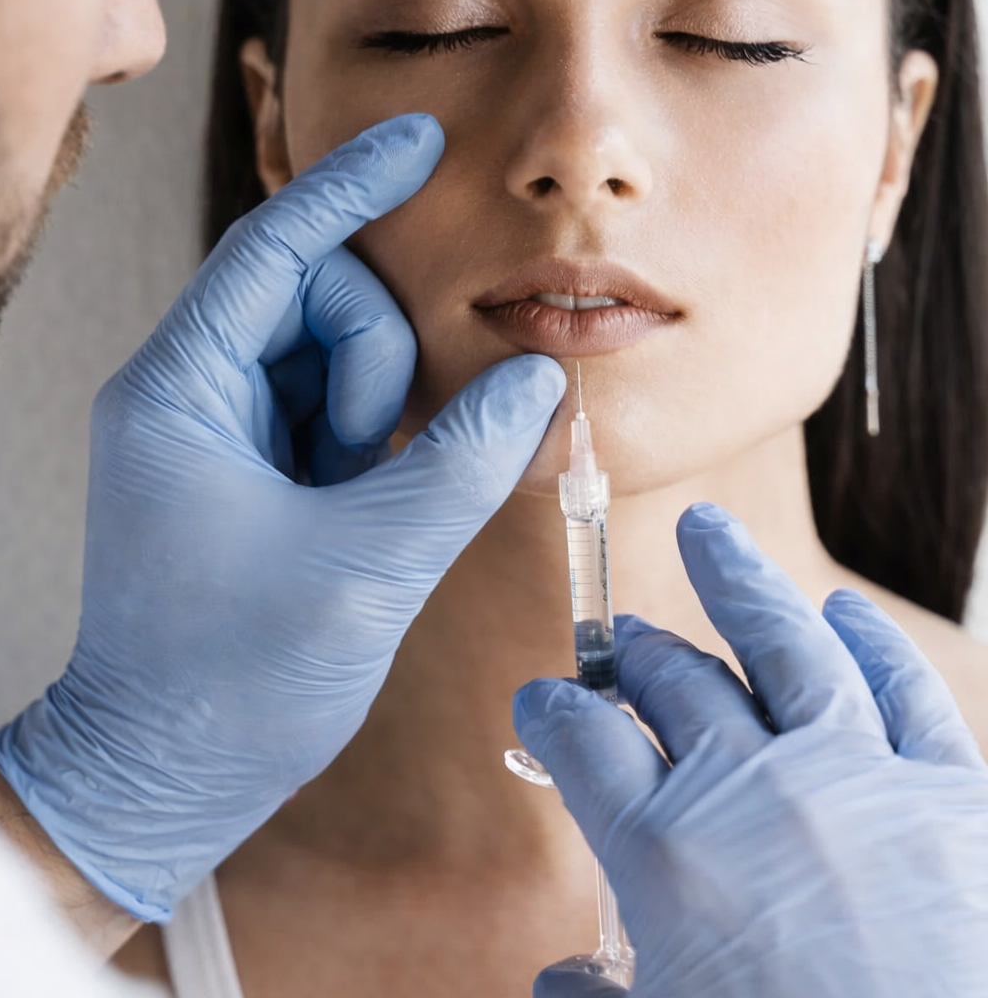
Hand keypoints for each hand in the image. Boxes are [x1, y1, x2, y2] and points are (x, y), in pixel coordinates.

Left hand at [0, 114, 564, 921]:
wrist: (160, 775)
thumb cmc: (232, 682)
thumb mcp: (366, 568)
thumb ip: (460, 464)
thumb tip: (537, 382)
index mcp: (178, 390)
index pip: (275, 246)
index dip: (353, 187)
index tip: (423, 139)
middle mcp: (186, 390)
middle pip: (313, 296)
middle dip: (375, 356)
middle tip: (382, 454)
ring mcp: (214, 426)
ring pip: (328, 349)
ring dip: (377, 400)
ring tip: (372, 492)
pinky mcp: (244, 463)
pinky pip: (325, 402)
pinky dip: (368, 428)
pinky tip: (377, 488)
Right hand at [515, 503, 987, 997]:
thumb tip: (559, 983)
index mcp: (667, 854)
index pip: (584, 745)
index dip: (553, 711)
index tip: (541, 699)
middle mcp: (753, 790)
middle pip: (677, 684)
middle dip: (639, 651)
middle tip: (618, 634)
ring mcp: (858, 777)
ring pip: (784, 644)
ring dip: (741, 582)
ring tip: (711, 534)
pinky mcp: (951, 793)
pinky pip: (902, 692)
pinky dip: (867, 642)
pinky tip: (844, 613)